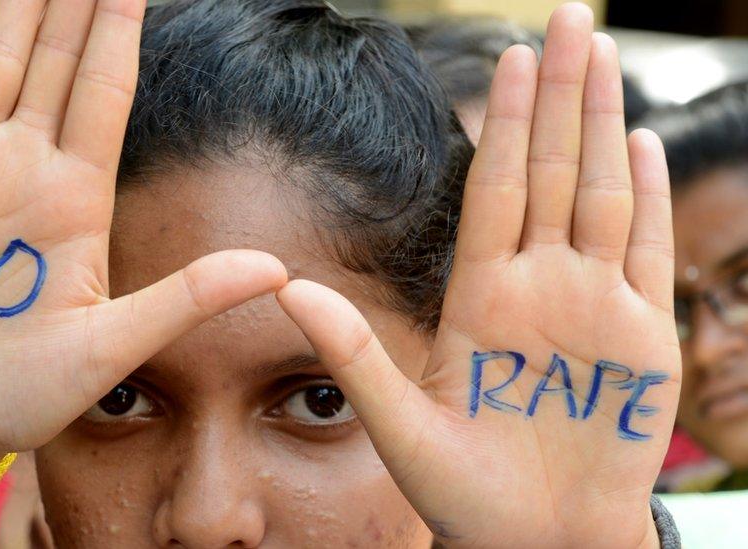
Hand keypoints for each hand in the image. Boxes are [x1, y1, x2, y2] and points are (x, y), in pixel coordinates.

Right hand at [0, 0, 285, 478]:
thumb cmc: (21, 397)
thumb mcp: (110, 347)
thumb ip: (185, 299)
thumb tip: (277, 270)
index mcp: (77, 200)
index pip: (105, 93)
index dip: (120, 32)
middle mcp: (24, 172)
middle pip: (56, 64)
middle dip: (72, 3)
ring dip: (14, 7)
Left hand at [278, 4, 677, 546]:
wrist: (533, 541)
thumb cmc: (464, 494)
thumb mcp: (400, 423)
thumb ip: (352, 353)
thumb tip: (287, 288)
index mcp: (481, 296)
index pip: (494, 188)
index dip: (505, 122)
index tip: (509, 57)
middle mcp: (538, 287)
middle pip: (551, 171)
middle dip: (562, 95)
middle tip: (570, 17)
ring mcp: (592, 306)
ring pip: (600, 194)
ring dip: (604, 124)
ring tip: (604, 55)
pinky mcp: (640, 340)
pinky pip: (644, 255)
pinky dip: (647, 199)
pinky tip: (641, 143)